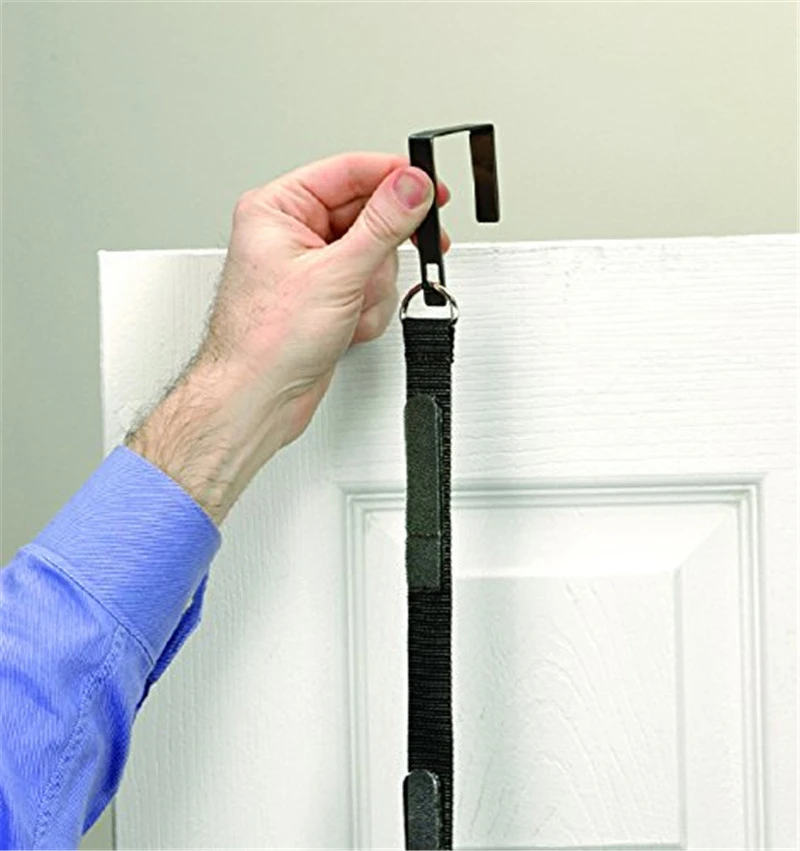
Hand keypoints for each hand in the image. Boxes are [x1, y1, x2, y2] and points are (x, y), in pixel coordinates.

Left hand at [127, 153, 449, 523]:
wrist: (257, 398)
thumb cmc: (265, 341)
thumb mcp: (335, 273)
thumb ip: (383, 225)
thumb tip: (411, 185)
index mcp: (278, 209)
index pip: (348, 172)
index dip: (394, 178)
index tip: (429, 187)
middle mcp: (293, 233)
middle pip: (368, 217)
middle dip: (378, 256)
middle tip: (380, 271)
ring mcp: (312, 268)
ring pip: (375, 258)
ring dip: (372, 290)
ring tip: (350, 309)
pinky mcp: (327, 298)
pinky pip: (370, 288)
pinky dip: (368, 310)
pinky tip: (347, 325)